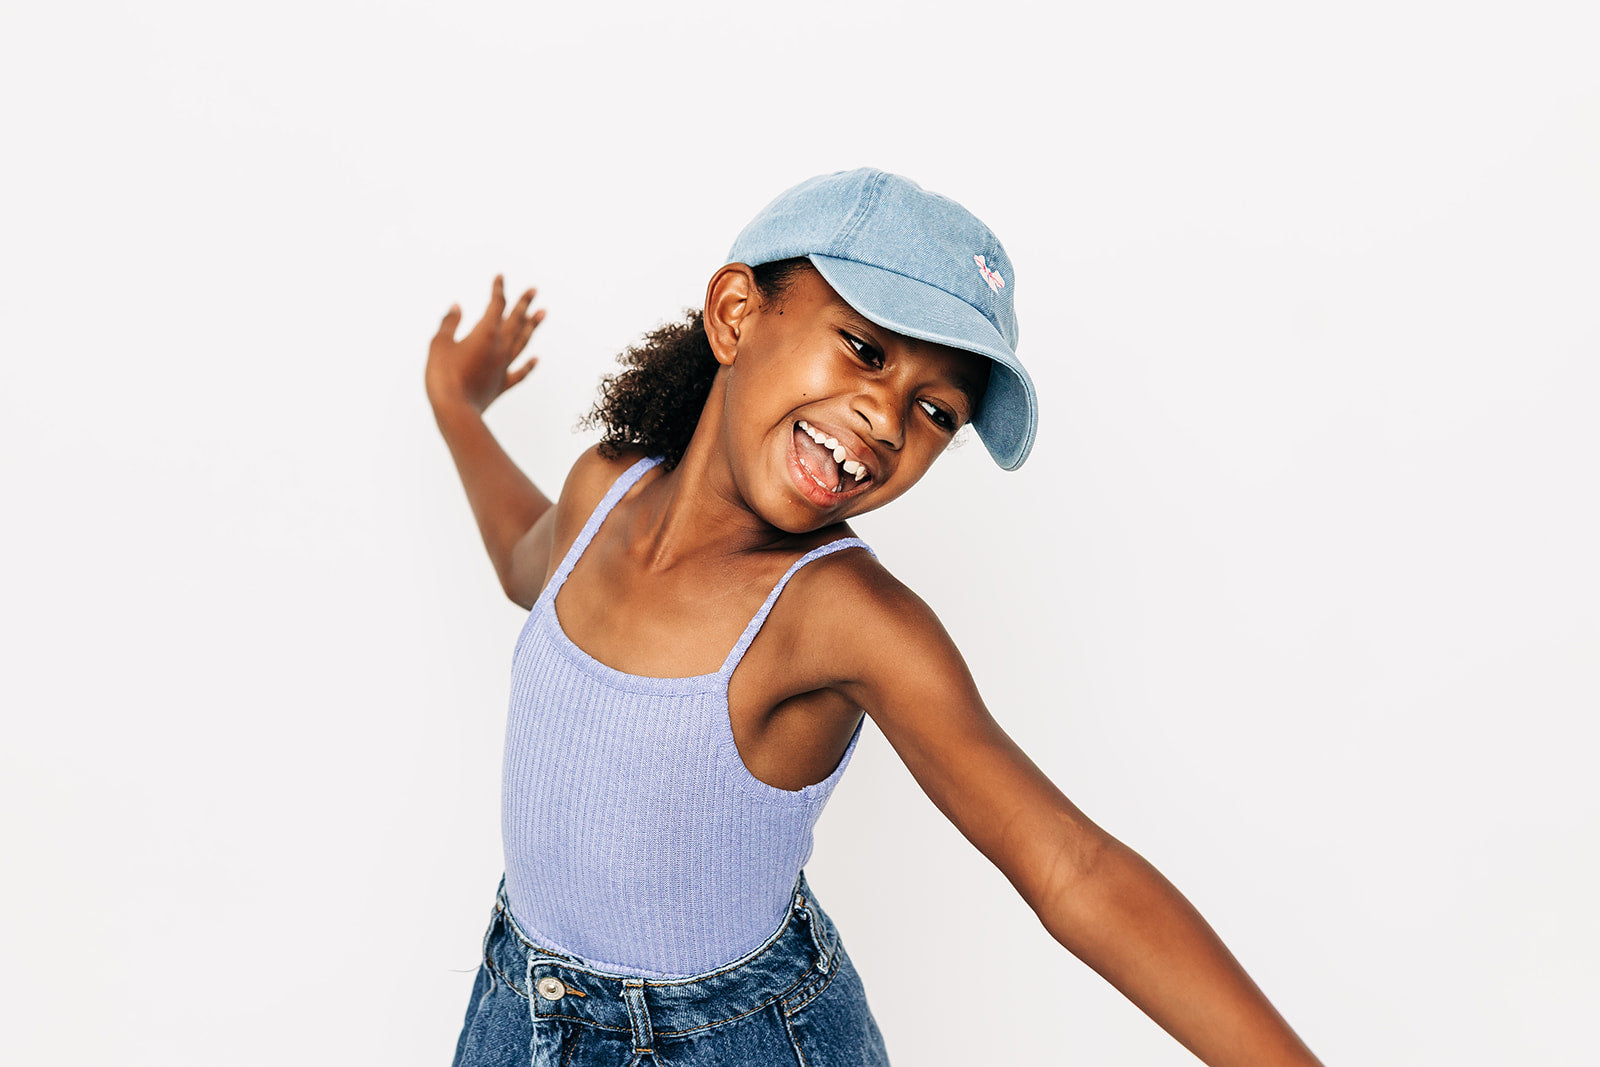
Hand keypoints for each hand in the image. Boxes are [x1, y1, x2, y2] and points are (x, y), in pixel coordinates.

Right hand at [425, 275, 543, 415]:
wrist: (455, 410)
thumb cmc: (443, 375)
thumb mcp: (440, 344)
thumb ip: (449, 323)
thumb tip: (457, 306)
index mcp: (485, 334)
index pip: (496, 306)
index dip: (499, 290)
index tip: (500, 277)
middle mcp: (500, 348)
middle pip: (515, 321)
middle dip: (524, 304)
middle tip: (534, 290)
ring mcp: (503, 367)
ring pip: (522, 343)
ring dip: (532, 327)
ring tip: (543, 314)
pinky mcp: (502, 385)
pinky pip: (520, 373)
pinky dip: (529, 365)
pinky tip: (536, 359)